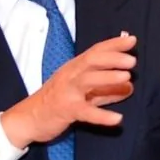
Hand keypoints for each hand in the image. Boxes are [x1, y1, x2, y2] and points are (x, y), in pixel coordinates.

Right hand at [0, 34, 136, 147]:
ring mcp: (67, 92)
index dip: (114, 45)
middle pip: (91, 61)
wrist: (27, 119)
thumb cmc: (56, 102)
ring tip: (127, 77)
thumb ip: (106, 89)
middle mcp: (70, 75)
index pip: (95, 51)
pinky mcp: (65, 110)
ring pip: (87, 81)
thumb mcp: (83, 93)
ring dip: (107, 77)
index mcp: (75, 68)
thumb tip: (131, 86)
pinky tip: (117, 119)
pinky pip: (85, 112)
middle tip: (132, 60)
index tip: (132, 40)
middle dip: (112, 58)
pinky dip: (101, 116)